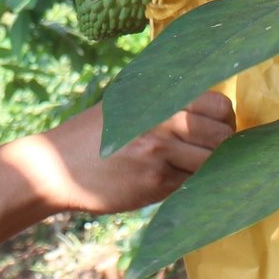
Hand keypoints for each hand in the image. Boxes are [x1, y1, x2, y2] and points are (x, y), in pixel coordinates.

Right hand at [20, 90, 236, 214]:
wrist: (54, 168)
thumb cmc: (94, 135)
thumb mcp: (126, 103)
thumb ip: (165, 102)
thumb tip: (215, 111)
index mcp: (158, 95)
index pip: (219, 105)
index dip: (224, 120)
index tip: (215, 129)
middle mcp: (162, 119)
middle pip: (223, 135)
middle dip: (222, 147)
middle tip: (204, 153)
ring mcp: (160, 151)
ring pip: (212, 162)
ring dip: (206, 168)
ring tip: (183, 167)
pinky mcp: (155, 182)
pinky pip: (191, 183)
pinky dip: (187, 183)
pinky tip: (167, 179)